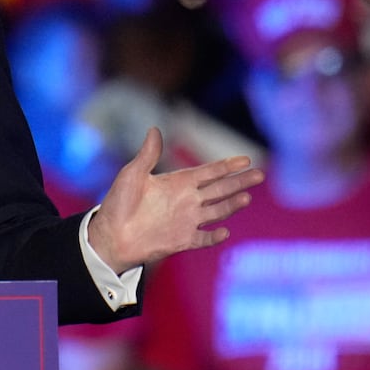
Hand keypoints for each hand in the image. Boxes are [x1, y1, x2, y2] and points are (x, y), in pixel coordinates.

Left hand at [87, 127, 262, 272]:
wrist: (109, 235)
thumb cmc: (118, 203)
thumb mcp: (132, 174)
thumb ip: (148, 155)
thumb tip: (154, 129)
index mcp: (177, 183)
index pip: (209, 172)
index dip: (226, 166)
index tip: (245, 159)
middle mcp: (187, 201)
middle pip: (220, 189)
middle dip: (239, 182)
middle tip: (260, 174)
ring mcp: (187, 221)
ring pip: (217, 211)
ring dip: (232, 205)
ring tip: (246, 197)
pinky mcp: (182, 240)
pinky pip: (203, 238)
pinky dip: (214, 236)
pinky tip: (225, 231)